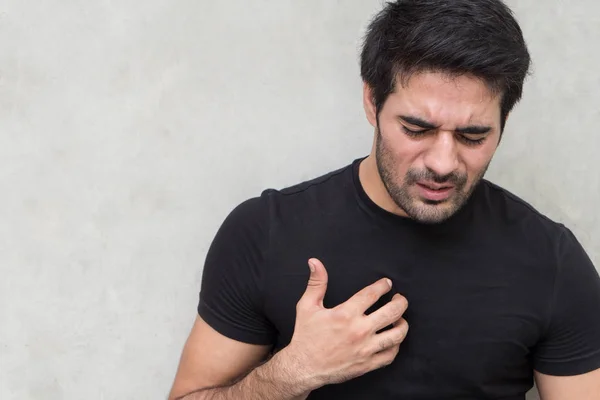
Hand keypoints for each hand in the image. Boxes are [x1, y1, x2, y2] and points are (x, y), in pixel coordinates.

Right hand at [282, 258, 408, 389]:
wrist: (303, 367)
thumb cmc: (306, 336)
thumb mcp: (307, 306)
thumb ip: (316, 282)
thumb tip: (315, 263)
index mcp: (346, 314)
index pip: (372, 294)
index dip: (383, 286)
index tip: (387, 283)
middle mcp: (359, 330)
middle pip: (392, 312)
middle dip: (400, 302)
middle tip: (400, 298)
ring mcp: (365, 348)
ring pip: (396, 334)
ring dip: (403, 324)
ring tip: (401, 319)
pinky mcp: (367, 364)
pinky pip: (390, 355)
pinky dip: (396, 346)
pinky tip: (393, 339)